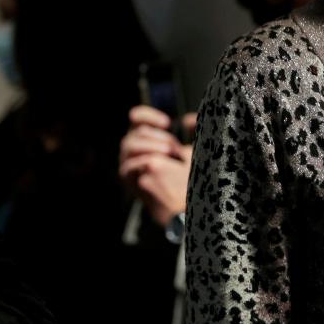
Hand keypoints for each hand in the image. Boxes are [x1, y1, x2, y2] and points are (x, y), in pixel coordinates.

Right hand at [119, 105, 195, 227]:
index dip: (147, 115)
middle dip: (158, 136)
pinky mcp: (130, 182)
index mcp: (146, 143)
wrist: (188, 208)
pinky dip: (146, 161)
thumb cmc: (192, 182)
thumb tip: (188, 119)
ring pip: (129, 144)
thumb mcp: (194, 152)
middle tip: (174, 149)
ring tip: (170, 155)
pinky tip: (159, 165)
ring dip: (152, 146)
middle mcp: (134, 154)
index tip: (167, 122)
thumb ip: (193, 132)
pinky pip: (130, 164)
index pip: (135, 119)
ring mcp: (130, 169)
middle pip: (135, 132)